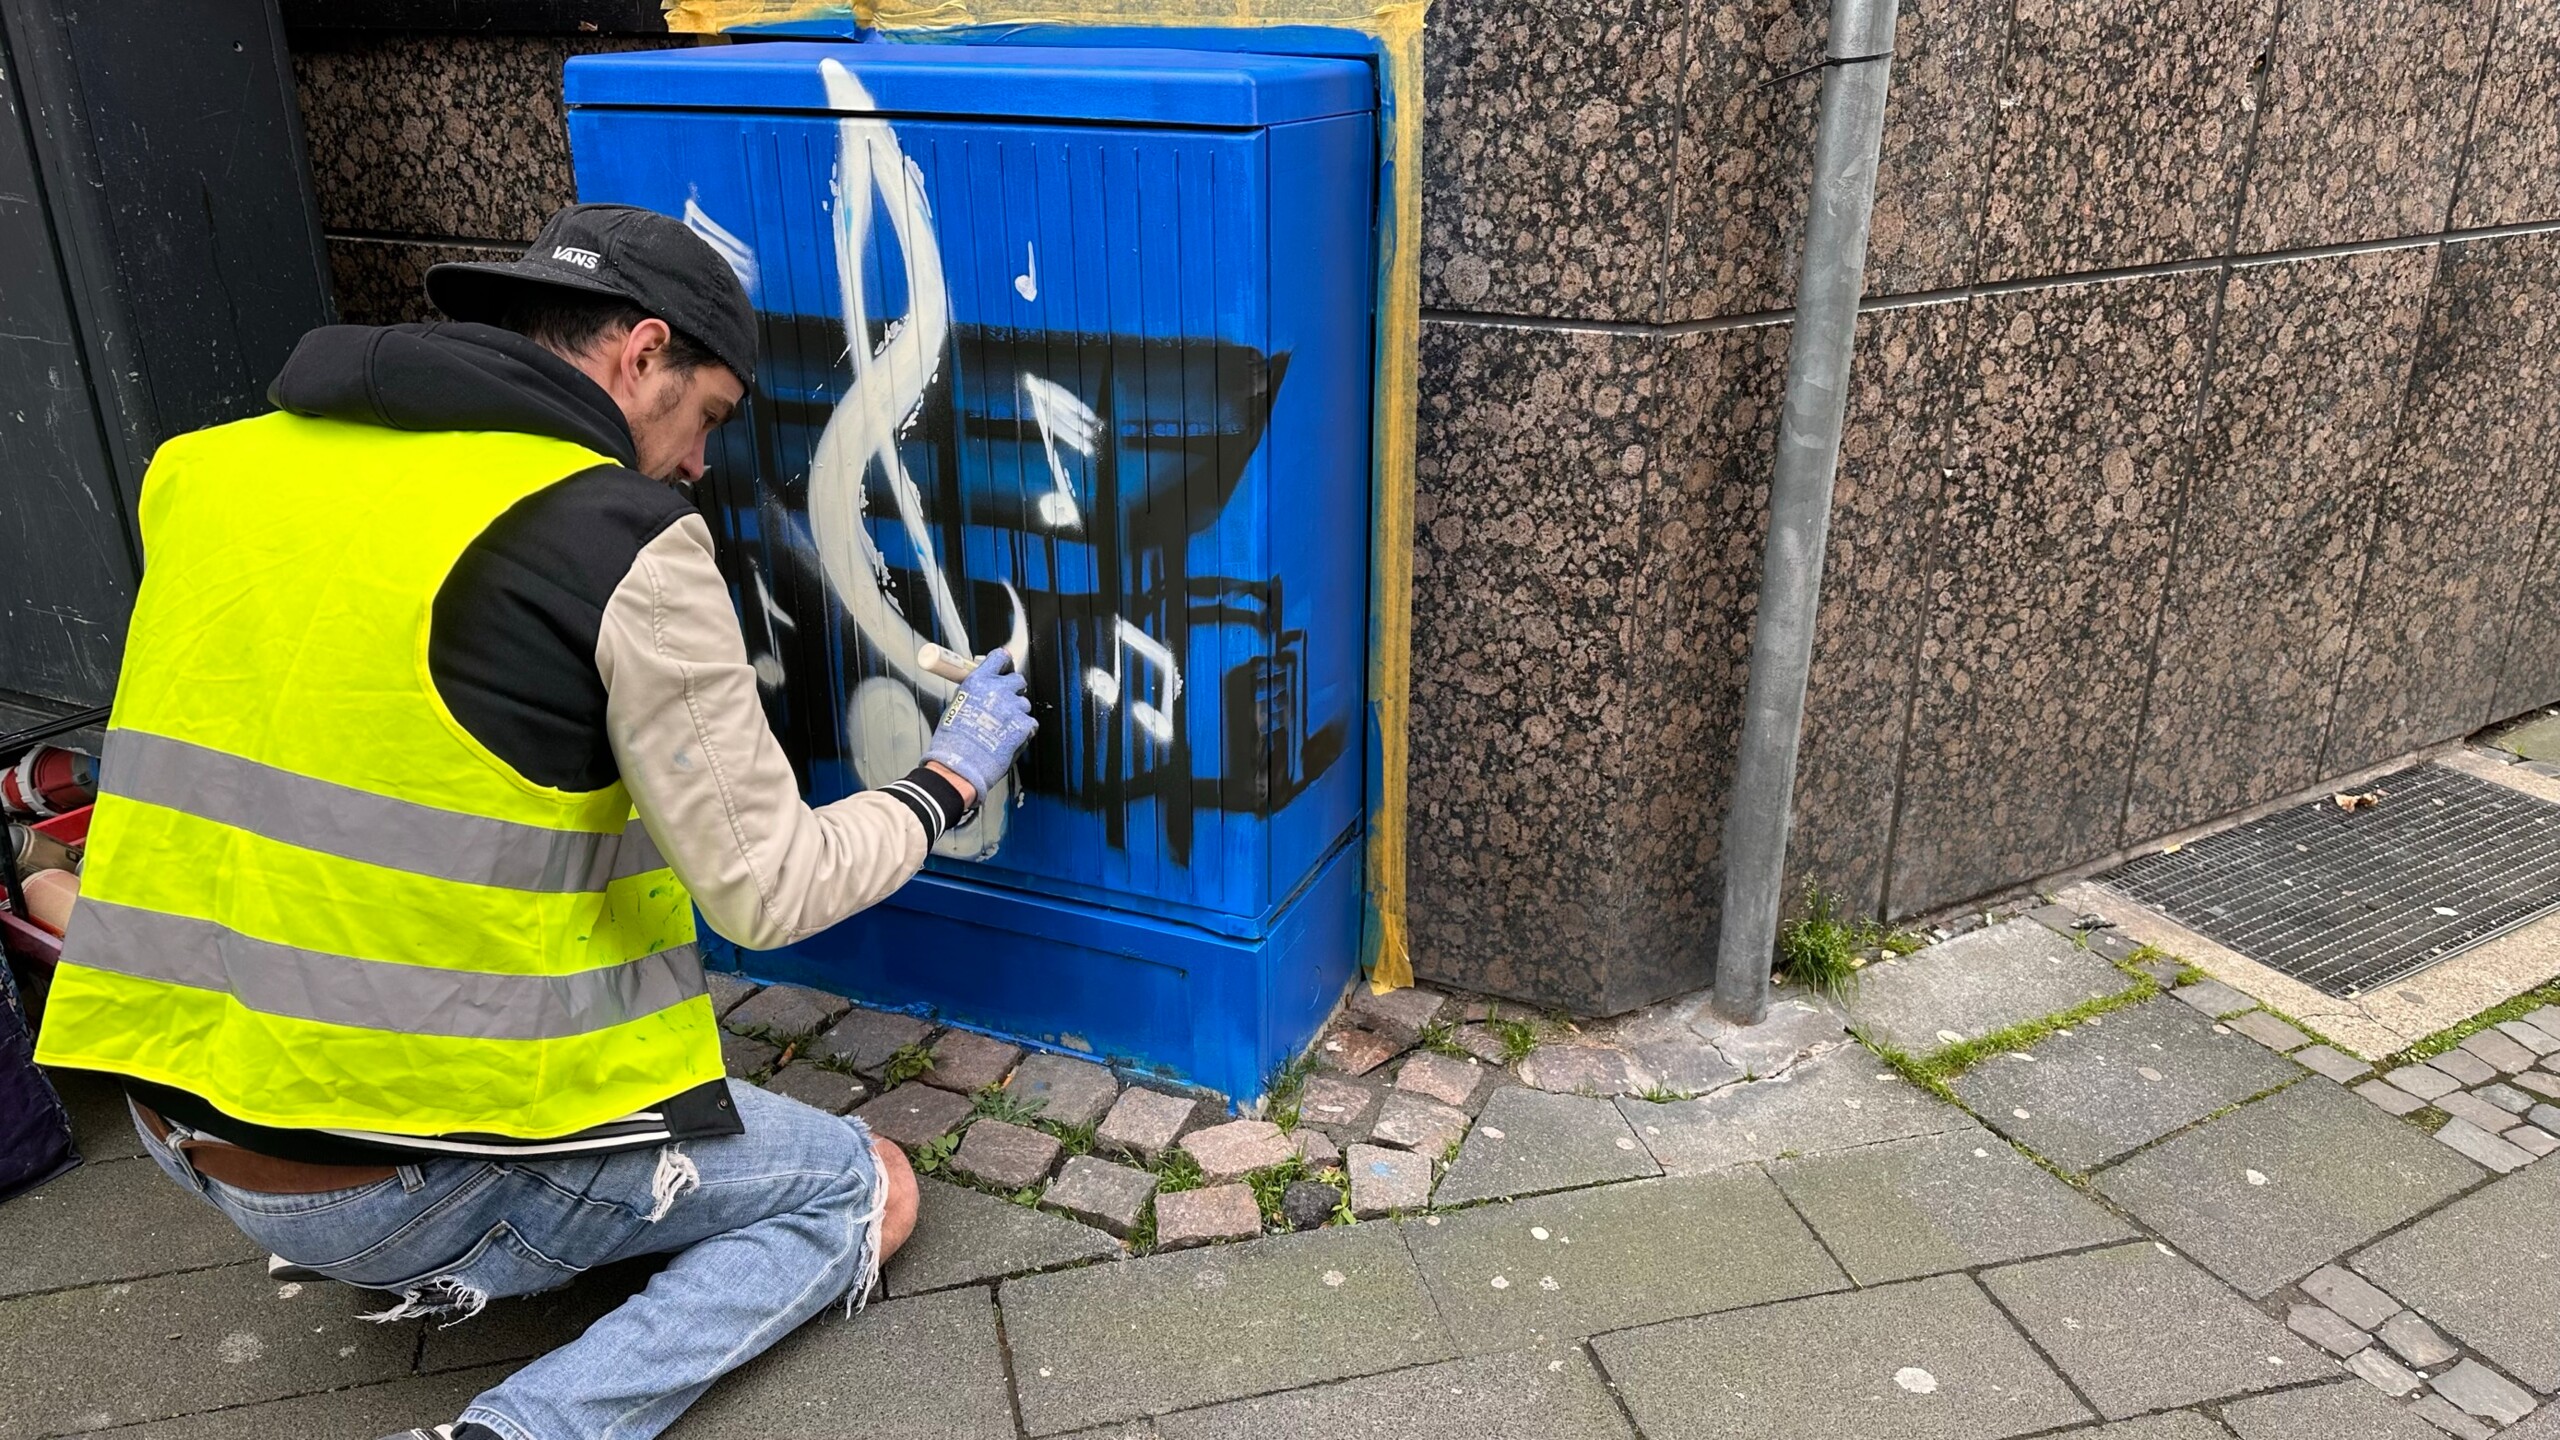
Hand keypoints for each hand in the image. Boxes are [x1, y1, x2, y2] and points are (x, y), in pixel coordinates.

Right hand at [922, 651, 1035, 800]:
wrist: (959, 765)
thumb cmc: (953, 741)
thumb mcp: (956, 705)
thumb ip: (973, 692)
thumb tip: (981, 689)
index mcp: (978, 682)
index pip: (999, 658)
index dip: (1004, 662)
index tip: (1005, 665)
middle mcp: (997, 690)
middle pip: (1017, 679)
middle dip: (1013, 689)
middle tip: (1004, 702)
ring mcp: (1012, 707)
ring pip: (1024, 703)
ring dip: (1017, 712)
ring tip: (1002, 727)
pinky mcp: (1023, 725)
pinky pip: (1031, 723)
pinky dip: (1023, 730)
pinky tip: (1010, 737)